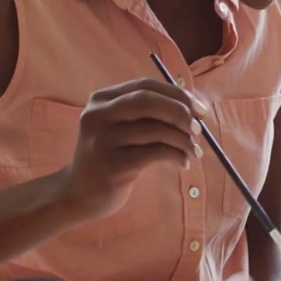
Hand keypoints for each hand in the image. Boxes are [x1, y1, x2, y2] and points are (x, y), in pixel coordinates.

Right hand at [58, 79, 207, 220]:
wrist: (79, 195)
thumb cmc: (111, 157)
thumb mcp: (123, 128)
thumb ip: (150, 114)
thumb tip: (196, 106)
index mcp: (101, 100)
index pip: (145, 86)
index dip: (177, 94)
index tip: (201, 108)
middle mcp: (97, 116)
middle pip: (148, 101)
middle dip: (181, 112)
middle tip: (199, 128)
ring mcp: (102, 141)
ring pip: (156, 129)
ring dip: (184, 140)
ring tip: (194, 152)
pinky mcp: (111, 166)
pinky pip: (156, 153)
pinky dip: (177, 156)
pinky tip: (183, 164)